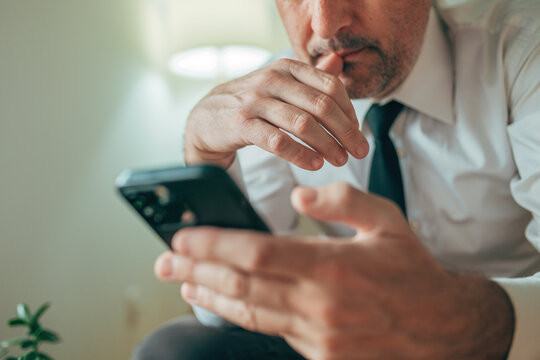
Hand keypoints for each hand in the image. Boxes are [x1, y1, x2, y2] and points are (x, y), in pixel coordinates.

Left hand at [155, 183, 513, 358]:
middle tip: (163, 262)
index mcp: (333, 267)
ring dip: (208, 295)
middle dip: (195, 272)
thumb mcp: (388, 221)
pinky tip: (221, 303)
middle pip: (240, 285)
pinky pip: (268, 330)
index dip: (214, 245)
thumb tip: (300, 196)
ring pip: (248, 312)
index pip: (257, 253)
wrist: (439, 329)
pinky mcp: (318, 353)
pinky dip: (239, 315)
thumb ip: (344, 201)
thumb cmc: (410, 270)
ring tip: (179, 283)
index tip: (184, 238)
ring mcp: (316, 335)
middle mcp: (318, 304)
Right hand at [184, 54, 368, 169]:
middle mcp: (272, 80)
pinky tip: (314, 164)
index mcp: (286, 69)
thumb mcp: (279, 84)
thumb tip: (338, 61)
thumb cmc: (250, 104)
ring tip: (340, 160)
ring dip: (327, 145)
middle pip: (321, 105)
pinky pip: (278, 142)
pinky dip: (300, 155)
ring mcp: (255, 102)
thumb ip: (309, 76)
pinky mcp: (242, 125)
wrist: (206, 118)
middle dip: (346, 131)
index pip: (330, 86)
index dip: (350, 111)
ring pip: (303, 124)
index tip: (358, 133)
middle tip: (359, 151)